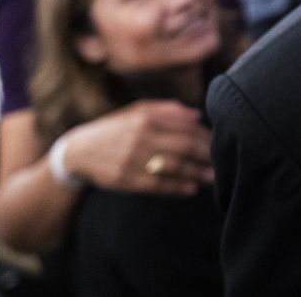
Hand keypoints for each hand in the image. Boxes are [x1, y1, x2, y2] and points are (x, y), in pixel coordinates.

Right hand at [63, 100, 212, 195]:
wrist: (79, 151)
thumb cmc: (115, 129)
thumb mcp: (137, 111)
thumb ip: (168, 111)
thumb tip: (198, 115)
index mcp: (145, 117)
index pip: (185, 126)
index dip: (205, 136)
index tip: (219, 142)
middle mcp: (140, 136)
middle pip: (183, 146)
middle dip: (206, 155)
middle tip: (222, 162)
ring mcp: (132, 159)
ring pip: (173, 167)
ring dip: (196, 173)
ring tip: (212, 177)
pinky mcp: (126, 179)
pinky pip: (157, 185)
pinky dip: (176, 187)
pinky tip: (191, 189)